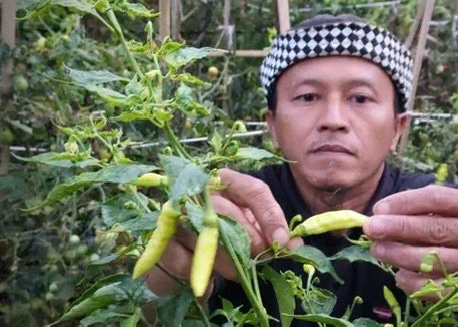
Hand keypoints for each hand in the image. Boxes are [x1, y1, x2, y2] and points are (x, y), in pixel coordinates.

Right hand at [146, 169, 301, 296]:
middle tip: (260, 258)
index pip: (253, 190)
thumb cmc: (220, 236)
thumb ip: (269, 232)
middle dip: (251, 240)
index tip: (284, 242)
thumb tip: (294, 244)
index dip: (271, 217)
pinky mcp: (162, 241)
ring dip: (230, 262)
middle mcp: (198, 192)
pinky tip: (208, 276)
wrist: (178, 257)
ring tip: (238, 272)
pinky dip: (204, 273)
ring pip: (209, 238)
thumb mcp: (248, 227)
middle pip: (230, 213)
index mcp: (224, 181)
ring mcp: (176, 215)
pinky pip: (189, 261)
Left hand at [363, 185, 457, 294]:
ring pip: (434, 260)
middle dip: (398, 228)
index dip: (404, 202)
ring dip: (399, 255)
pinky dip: (412, 281)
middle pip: (436, 229)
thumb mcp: (437, 209)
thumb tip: (378, 215)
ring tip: (377, 250)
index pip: (436, 198)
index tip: (378, 208)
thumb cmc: (450, 225)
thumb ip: (411, 208)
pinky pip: (435, 287)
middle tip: (371, 228)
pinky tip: (398, 274)